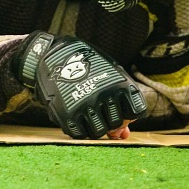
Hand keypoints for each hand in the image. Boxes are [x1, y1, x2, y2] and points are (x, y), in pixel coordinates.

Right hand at [17, 31, 146, 138]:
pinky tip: (78, 116)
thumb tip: (123, 135)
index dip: (129, 112)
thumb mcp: (108, 75)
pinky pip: (79, 133)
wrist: (53, 54)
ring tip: (89, 113)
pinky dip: (80, 128)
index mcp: (119, 84)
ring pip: (99, 132)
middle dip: (111, 120)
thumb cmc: (85, 64)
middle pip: (117, 123)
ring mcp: (86, 106)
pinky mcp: (68, 114)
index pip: (135, 111)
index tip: (121, 107)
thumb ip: (120, 103)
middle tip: (102, 110)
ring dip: (96, 126)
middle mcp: (104, 96)